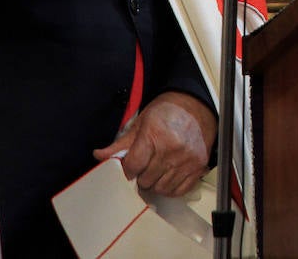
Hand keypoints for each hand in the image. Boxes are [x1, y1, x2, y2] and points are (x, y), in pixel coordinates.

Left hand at [94, 91, 215, 196]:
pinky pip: (178, 190)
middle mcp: (173, 149)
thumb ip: (121, 143)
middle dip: (141, 176)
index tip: (129, 167)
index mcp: (155, 135)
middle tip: (144, 166)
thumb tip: (100, 156)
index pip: (133, 166)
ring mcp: (187, 160)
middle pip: (146, 180)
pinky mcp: (198, 167)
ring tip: (156, 170)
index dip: (127, 170)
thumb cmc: (167, 112)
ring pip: (162, 188)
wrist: (196, 107)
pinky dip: (170, 187)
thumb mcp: (141, 122)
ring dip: (155, 183)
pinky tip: (168, 175)